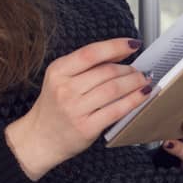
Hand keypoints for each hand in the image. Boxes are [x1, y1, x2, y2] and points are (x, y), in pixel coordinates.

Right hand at [6, 37, 151, 179]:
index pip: (91, 53)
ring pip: (114, 89)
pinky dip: (134, 100)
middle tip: (139, 71)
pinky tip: (143, 95)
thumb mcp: (61, 79)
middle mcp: (65, 89)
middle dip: (129, 69)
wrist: (39, 139)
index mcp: (58, 71)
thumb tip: (120, 52)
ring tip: (143, 81)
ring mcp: (75, 109)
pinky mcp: (86, 127)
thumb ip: (87, 65)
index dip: (116, 46)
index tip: (133, 44)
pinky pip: (117, 110)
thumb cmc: (54, 107)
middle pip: (107, 71)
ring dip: (135, 82)